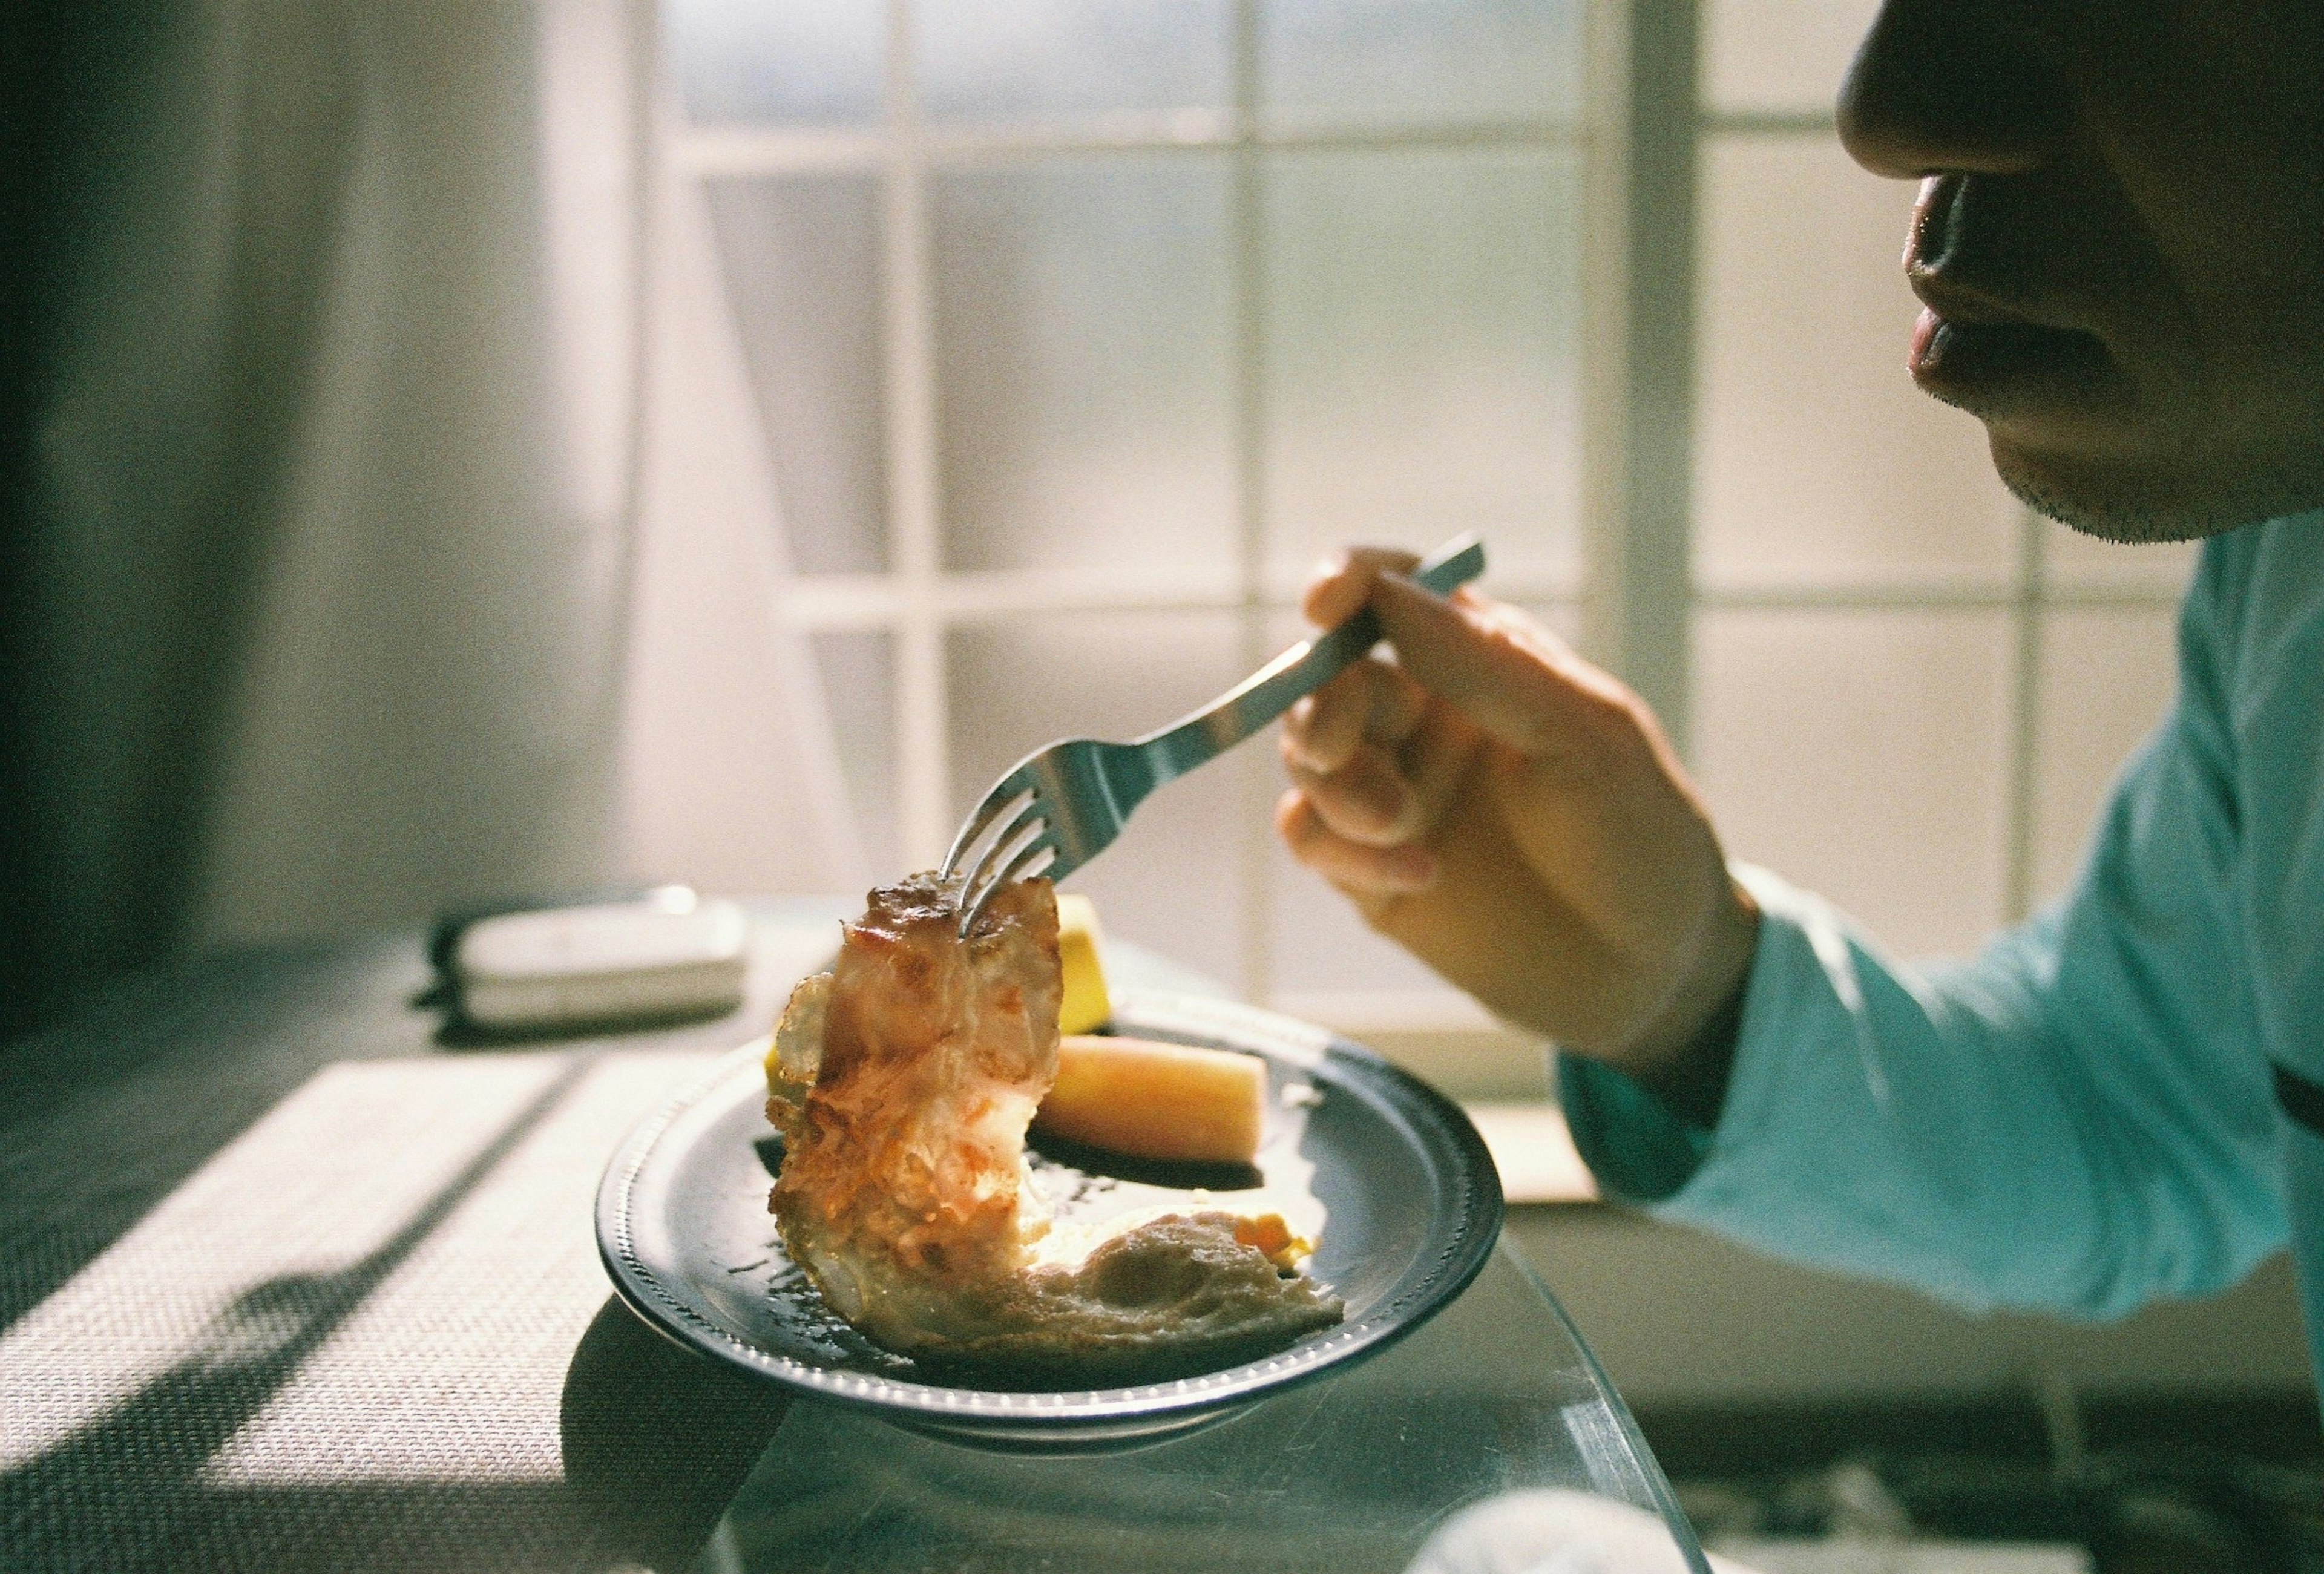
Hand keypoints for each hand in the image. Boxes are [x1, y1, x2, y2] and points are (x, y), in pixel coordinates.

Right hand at [1276, 549, 1758, 1101]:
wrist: (1651, 974)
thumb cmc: (1640, 836)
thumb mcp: (1585, 736)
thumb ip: (1485, 665)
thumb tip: (1387, 592)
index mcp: (1483, 663)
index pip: (1395, 591)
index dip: (1349, 581)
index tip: (1327, 604)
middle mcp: (1427, 718)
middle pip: (1329, 675)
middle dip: (1322, 703)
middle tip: (1337, 747)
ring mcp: (1395, 792)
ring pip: (1307, 756)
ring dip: (1339, 786)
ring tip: (1405, 826)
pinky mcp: (1370, 870)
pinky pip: (1308, 835)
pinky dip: (1340, 849)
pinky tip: (1419, 877)